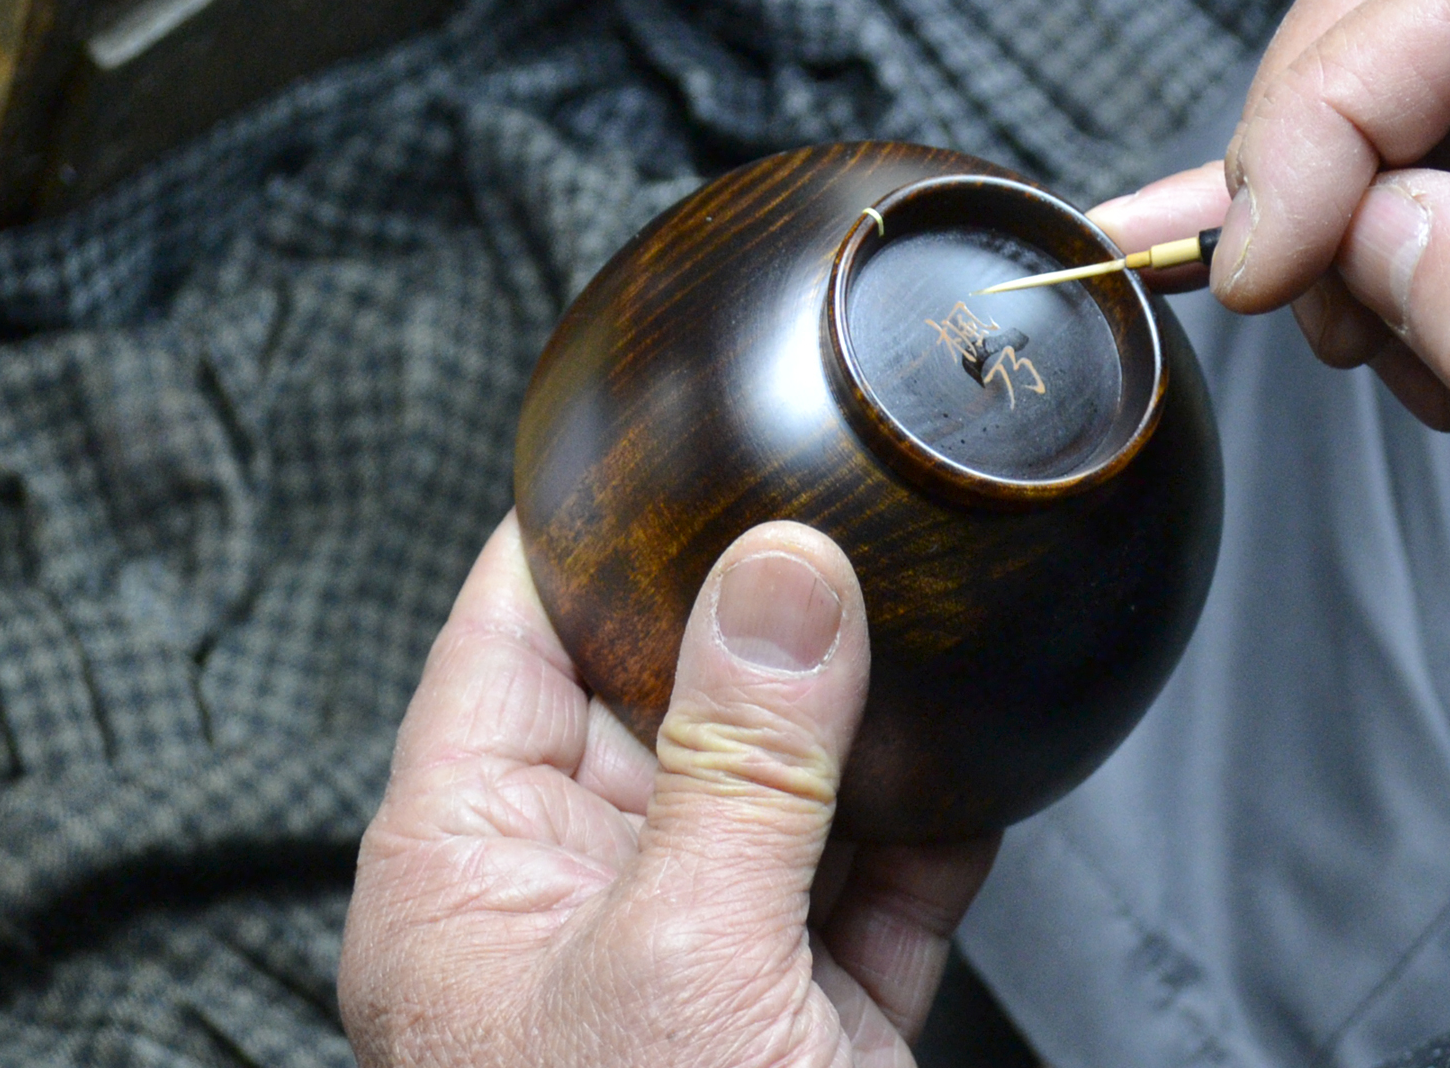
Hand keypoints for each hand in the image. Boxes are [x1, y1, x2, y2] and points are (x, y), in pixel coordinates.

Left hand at [339, 514, 997, 1067]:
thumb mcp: (683, 955)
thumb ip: (740, 762)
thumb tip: (787, 576)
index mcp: (470, 874)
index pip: (504, 641)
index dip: (579, 532)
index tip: (666, 439)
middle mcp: (574, 901)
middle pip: (656, 698)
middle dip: (752, 614)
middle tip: (839, 511)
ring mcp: (694, 959)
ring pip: (775, 792)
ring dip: (856, 723)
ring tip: (924, 613)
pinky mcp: (801, 1018)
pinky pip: (869, 886)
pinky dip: (928, 829)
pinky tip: (979, 761)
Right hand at [1091, 0, 1449, 555]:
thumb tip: (1355, 236)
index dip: (1318, 129)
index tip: (1259, 269)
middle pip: (1396, 4)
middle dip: (1311, 159)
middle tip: (1296, 295)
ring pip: (1382, 71)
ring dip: (1335, 218)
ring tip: (1392, 348)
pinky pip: (1413, 127)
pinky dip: (1342, 218)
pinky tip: (1312, 278)